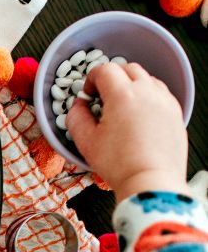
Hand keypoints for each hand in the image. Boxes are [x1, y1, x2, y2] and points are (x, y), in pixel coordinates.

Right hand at [66, 62, 188, 201]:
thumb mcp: (86, 142)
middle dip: (113, 77)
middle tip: (103, 94)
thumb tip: (78, 106)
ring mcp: (165, 102)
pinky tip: (140, 114)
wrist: (151, 182)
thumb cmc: (122, 165)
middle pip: (128, 68)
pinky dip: (149, 97)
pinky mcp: (176, 114)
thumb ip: (76, 117)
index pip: (105, 70)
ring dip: (132, 85)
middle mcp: (147, 93)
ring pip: (147, 79)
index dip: (92, 78)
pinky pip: (161, 94)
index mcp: (123, 95)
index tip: (89, 92)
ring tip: (123, 104)